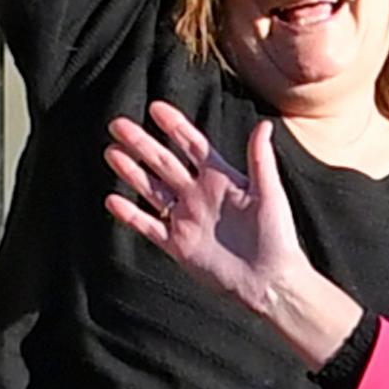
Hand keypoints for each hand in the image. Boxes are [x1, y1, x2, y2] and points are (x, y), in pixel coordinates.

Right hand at [96, 102, 366, 365]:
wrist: (270, 280)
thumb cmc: (277, 236)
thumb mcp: (269, 194)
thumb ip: (261, 160)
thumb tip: (264, 125)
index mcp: (221, 179)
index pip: (192, 145)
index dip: (174, 126)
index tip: (155, 107)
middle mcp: (198, 195)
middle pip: (164, 163)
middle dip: (142, 144)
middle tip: (118, 124)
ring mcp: (186, 219)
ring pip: (152, 190)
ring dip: (132, 172)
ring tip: (112, 152)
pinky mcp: (179, 246)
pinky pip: (149, 226)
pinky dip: (131, 214)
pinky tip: (112, 199)